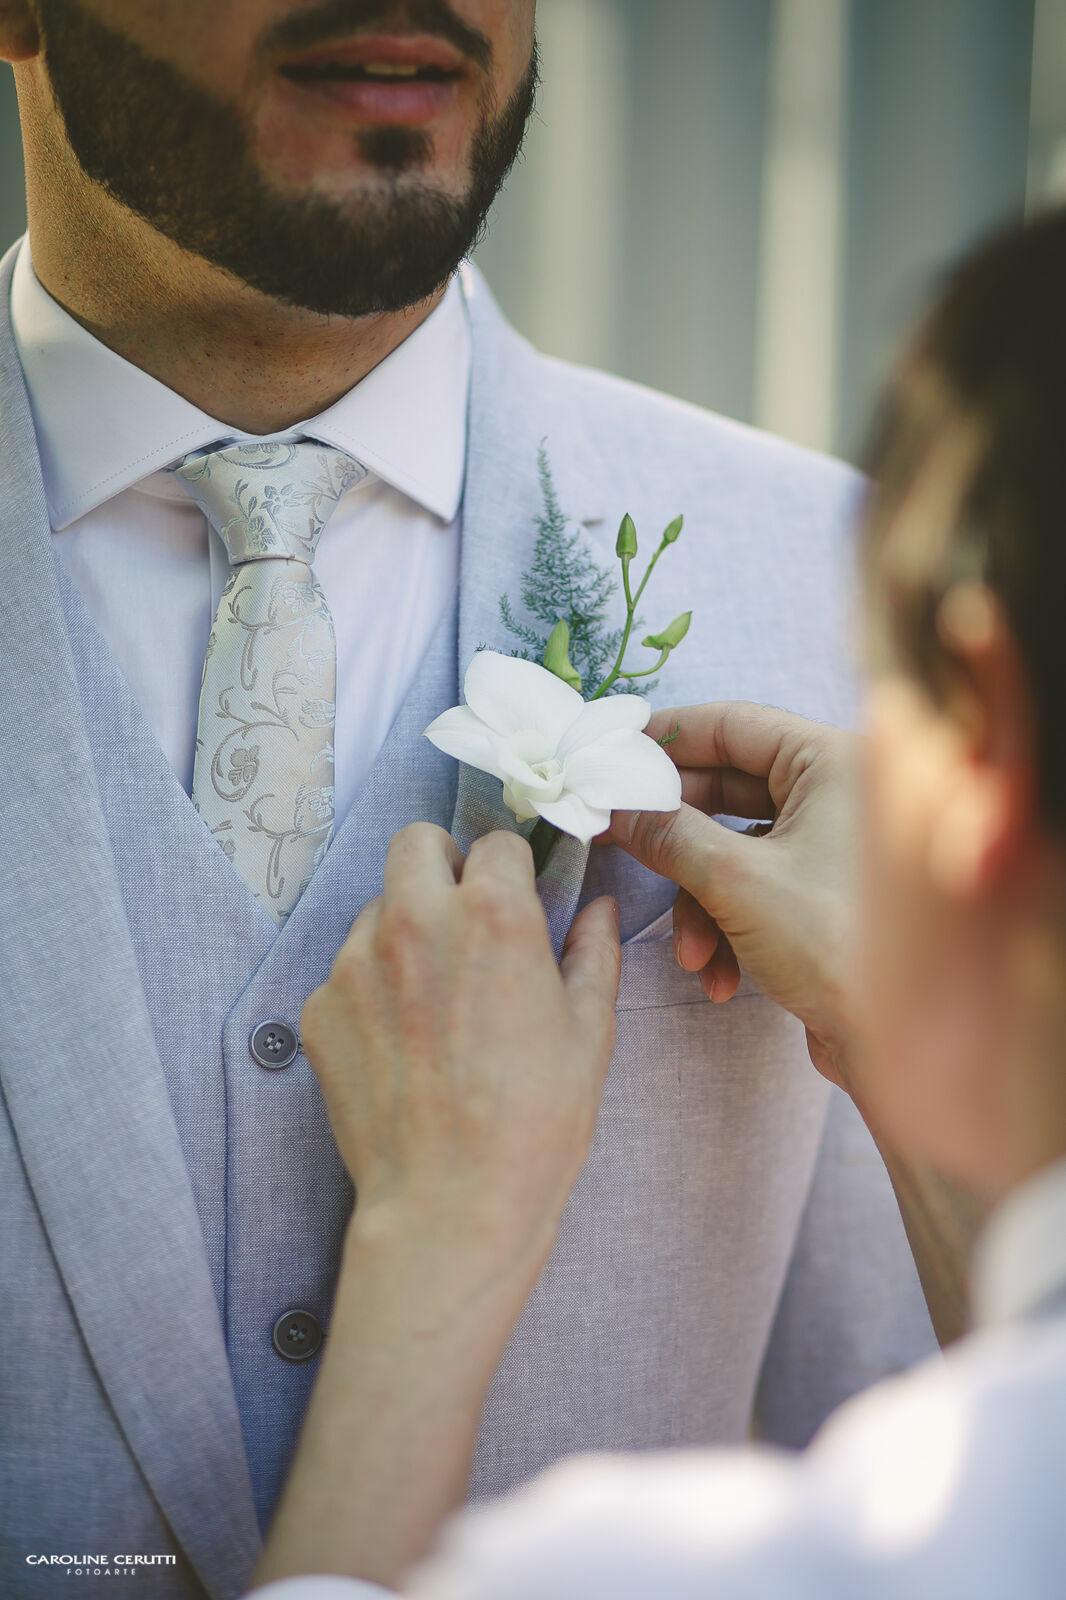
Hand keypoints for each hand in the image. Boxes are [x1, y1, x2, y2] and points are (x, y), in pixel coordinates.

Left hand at [301, 823, 621, 1292]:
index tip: (517, 900)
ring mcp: (355, 964)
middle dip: (444, 865)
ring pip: (377, 908)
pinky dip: (371, 990)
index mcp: (492, 913)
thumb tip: (599, 911)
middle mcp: (416, 920)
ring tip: (435, 998)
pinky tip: (402, 1045)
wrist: (449, 1207)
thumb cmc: (535, 1124)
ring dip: (405, 929)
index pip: (496, 842)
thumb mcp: (590, 1033)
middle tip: (466, 919)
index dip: (512, 872)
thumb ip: (593, 953)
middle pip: (416, 842)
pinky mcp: (319, 1009)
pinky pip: (345, 972)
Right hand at [608, 703, 856, 1087]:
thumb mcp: (735, 880)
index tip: (614, 756)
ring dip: (700, 902)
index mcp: (835, 761)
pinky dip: (727, 927)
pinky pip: (754, 887)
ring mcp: (831, 845)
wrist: (898, 1047)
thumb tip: (614, 807)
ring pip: (733, 848)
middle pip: (728, 788)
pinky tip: (720, 977)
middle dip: (676, 837)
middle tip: (618, 842)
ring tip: (692, 953)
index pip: (734, 724)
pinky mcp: (822, 894)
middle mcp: (839, 793)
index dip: (667, 739)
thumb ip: (667, 833)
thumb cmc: (837, 945)